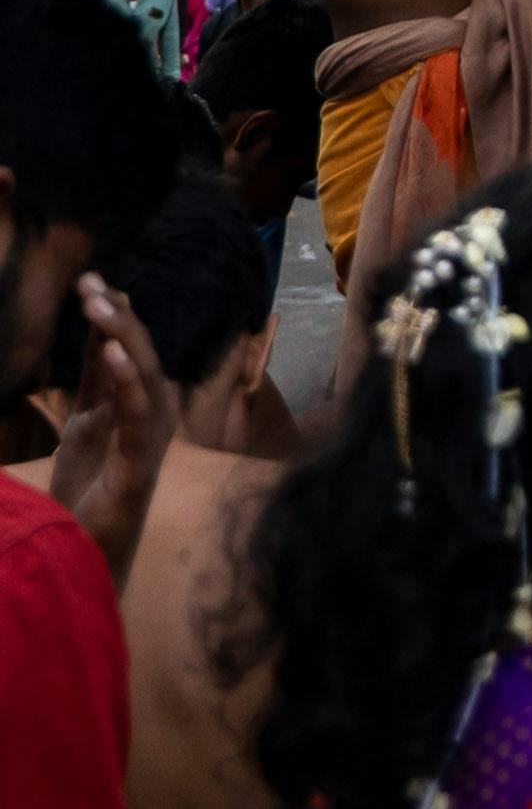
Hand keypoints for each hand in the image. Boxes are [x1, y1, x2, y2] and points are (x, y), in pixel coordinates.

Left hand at [48, 276, 174, 589]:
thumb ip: (94, 380)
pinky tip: (110, 353)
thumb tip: (96, 328)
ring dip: (123, 337)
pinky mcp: (139, 464)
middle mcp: (153, 414)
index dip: (113, 312)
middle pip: (142, 353)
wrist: (78, 552)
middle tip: (91, 284)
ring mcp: (150, 438)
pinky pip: (136, 414)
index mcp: (139, 403)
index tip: (89, 279)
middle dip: (117, 316)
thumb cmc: (86, 491)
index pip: (131, 347)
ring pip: (146, 374)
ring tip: (100, 306)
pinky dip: (127, 380)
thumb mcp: (84, 422)